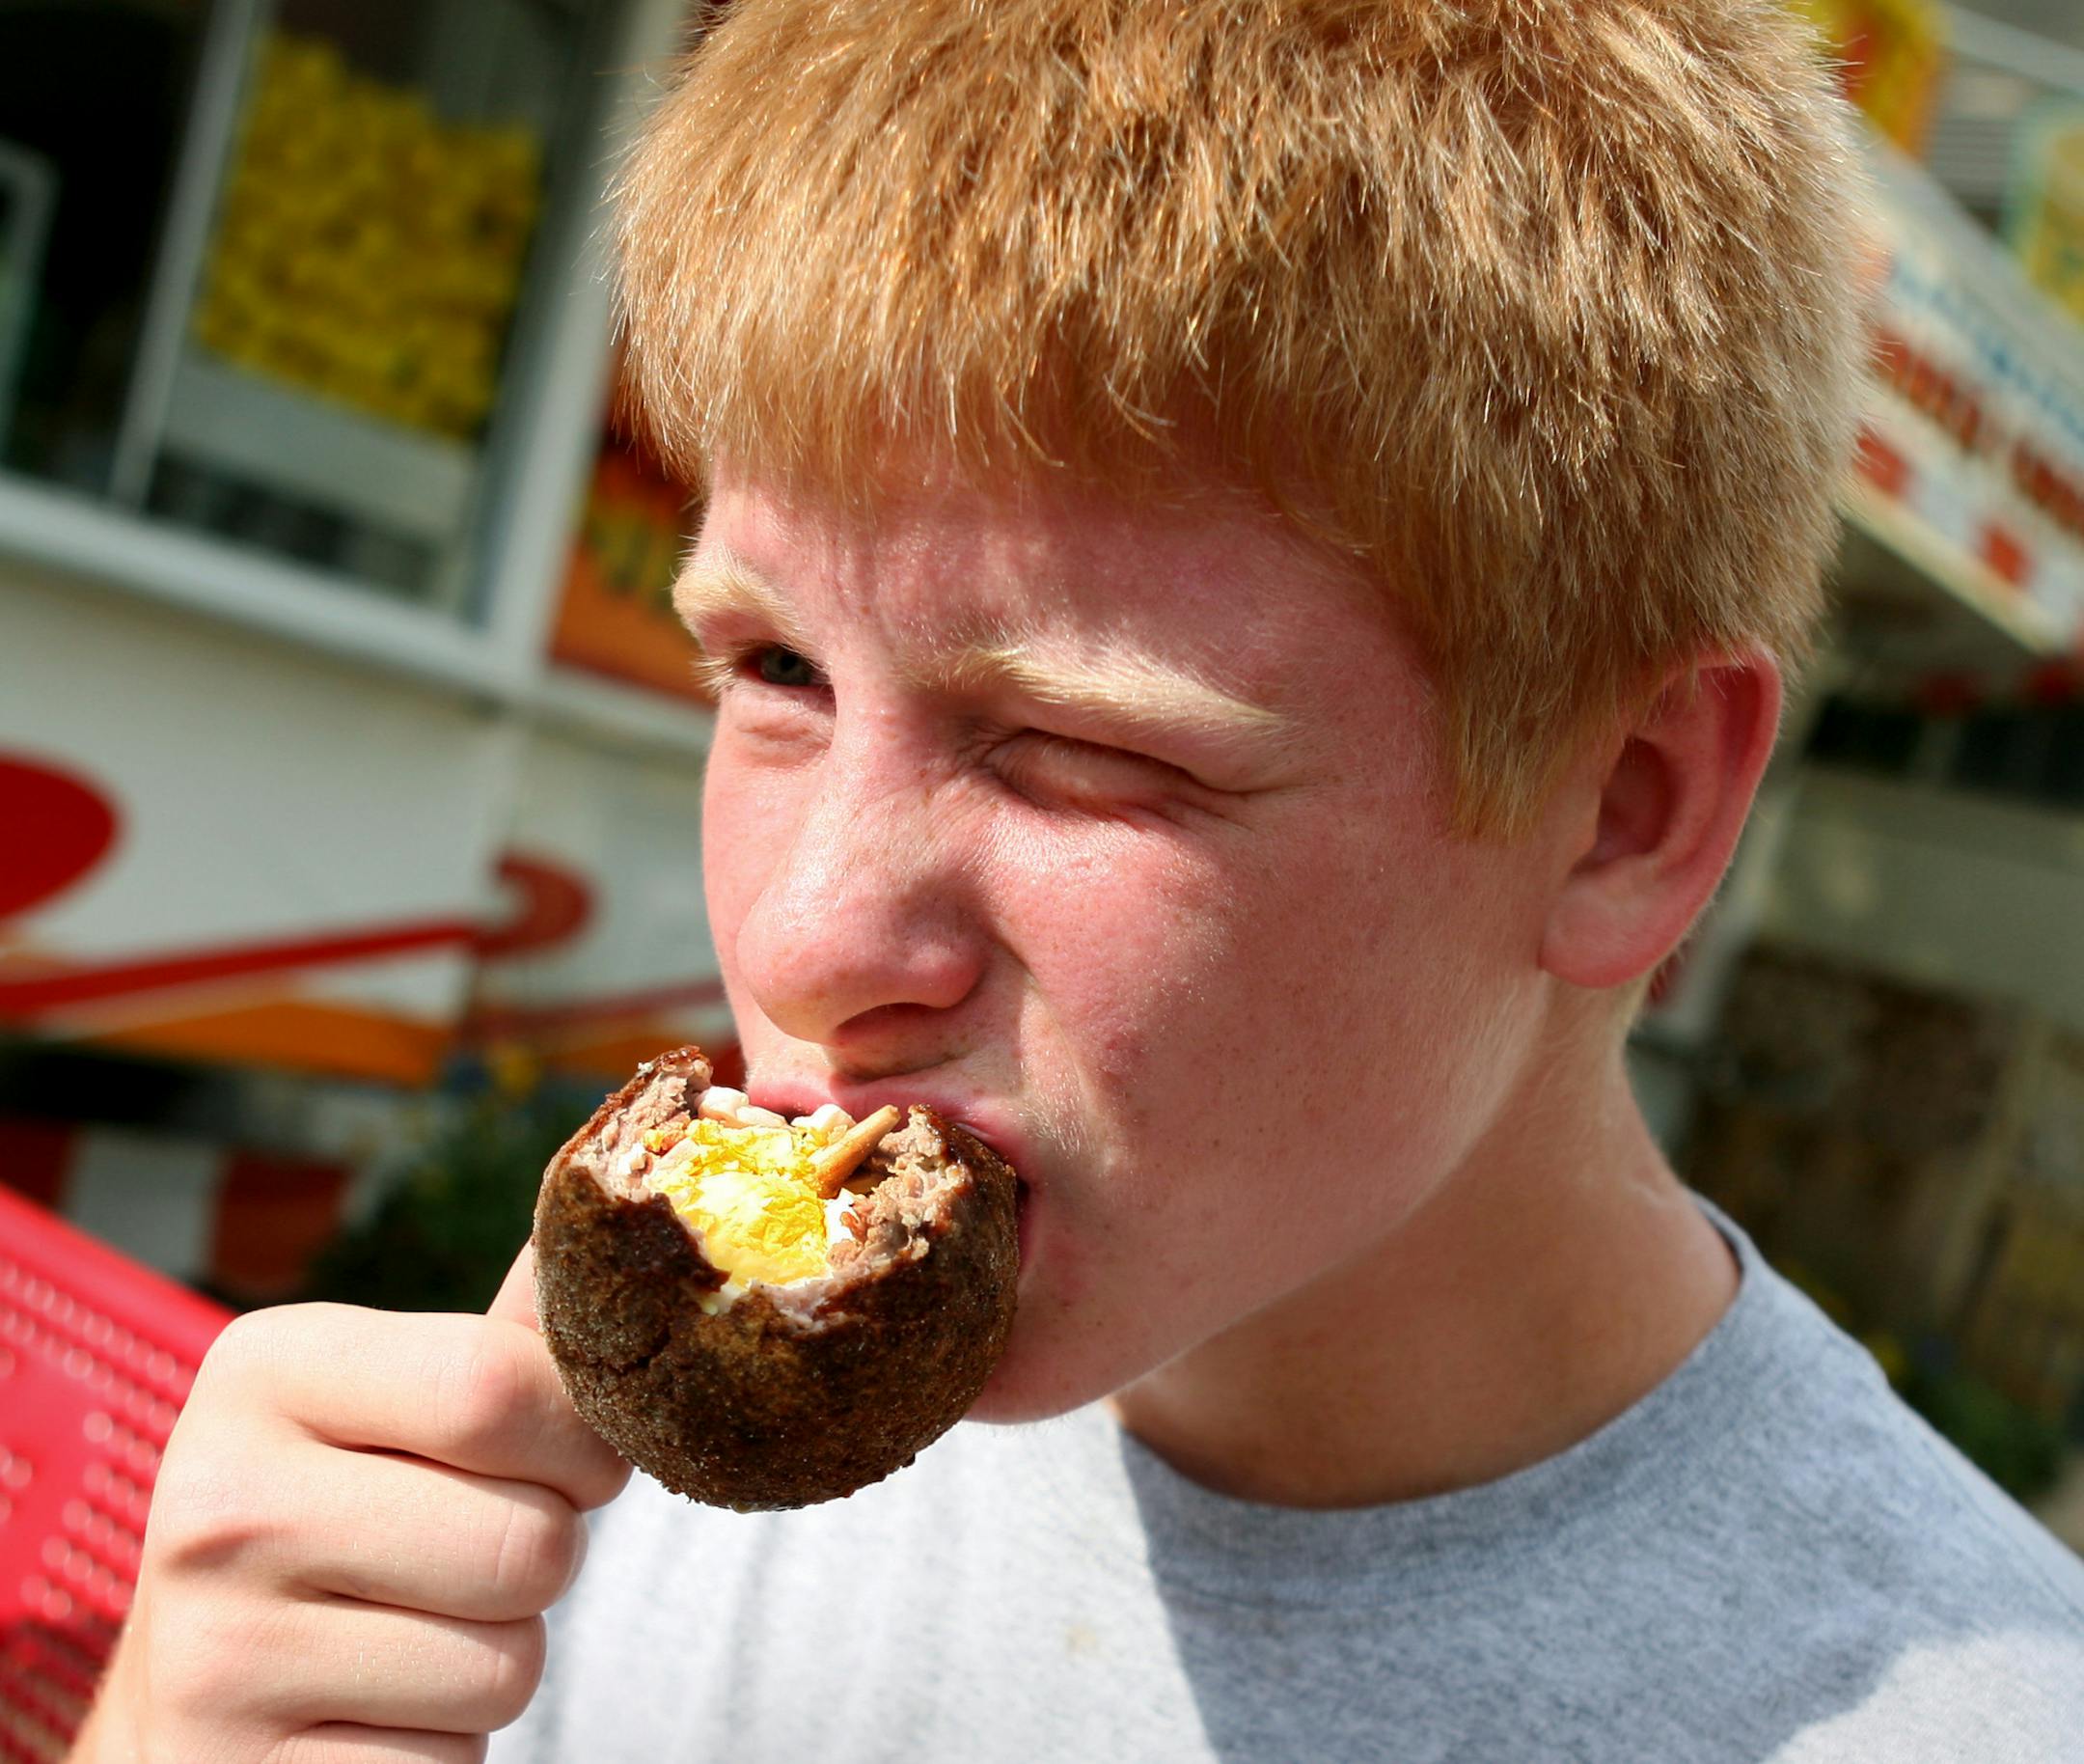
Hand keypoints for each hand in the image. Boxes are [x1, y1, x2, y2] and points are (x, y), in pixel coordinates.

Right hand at [70, 1247, 629, 1762]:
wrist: (190, 1704)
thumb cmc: (341, 1521)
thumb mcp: (393, 1402)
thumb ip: (506, 1332)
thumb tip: (606, 1220)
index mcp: (266, 1369)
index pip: (502, 1387)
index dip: (584, 1437)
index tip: (568, 1456)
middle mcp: (220, 1502)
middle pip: (531, 1540)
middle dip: (548, 1556)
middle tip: (476, 1551)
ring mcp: (217, 1655)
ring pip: (509, 1663)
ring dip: (502, 1659)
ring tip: (416, 1633)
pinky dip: (446, 1750)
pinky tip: (373, 1715)